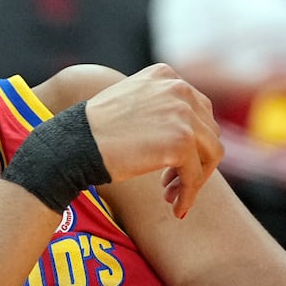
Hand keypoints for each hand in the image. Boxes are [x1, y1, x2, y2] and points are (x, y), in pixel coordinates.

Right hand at [83, 64, 222, 219]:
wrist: (75, 144)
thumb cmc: (93, 132)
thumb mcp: (131, 104)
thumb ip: (159, 109)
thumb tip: (186, 138)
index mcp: (167, 76)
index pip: (199, 111)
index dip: (192, 142)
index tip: (173, 164)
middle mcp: (179, 89)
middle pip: (209, 132)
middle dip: (195, 161)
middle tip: (170, 185)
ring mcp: (183, 114)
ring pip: (211, 154)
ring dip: (194, 180)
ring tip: (172, 197)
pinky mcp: (181, 142)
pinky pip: (196, 176)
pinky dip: (189, 196)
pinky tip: (176, 209)